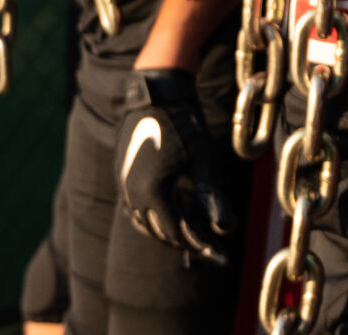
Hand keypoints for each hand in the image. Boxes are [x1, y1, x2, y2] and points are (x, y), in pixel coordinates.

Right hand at [115, 69, 234, 263]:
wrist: (156, 92)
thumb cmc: (185, 124)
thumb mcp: (203, 162)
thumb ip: (212, 198)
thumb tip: (225, 230)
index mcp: (151, 192)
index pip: (175, 233)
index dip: (197, 246)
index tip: (217, 254)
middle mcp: (131, 193)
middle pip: (158, 231)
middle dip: (184, 242)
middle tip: (209, 248)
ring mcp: (122, 184)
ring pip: (144, 222)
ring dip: (167, 230)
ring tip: (192, 234)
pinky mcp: (121, 174)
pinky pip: (136, 207)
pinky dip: (155, 216)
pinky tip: (173, 212)